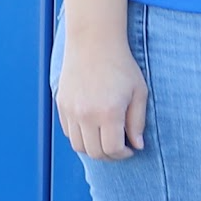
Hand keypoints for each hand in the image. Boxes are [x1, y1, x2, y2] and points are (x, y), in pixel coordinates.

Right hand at [55, 34, 147, 161]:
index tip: (131, 150)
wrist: (93, 44)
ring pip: (78, 146)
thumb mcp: (139, 93)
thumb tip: (137, 145)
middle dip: (109, 156)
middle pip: (94, 152)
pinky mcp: (61, 105)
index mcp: (108, 113)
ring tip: (107, 140)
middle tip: (120, 148)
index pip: (112, 149)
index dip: (124, 154)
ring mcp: (70, 111)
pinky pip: (68, 132)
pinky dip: (81, 137)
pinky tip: (94, 128)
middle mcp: (86, 115)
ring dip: (93, 148)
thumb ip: (137, 122)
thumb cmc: (122, 66)